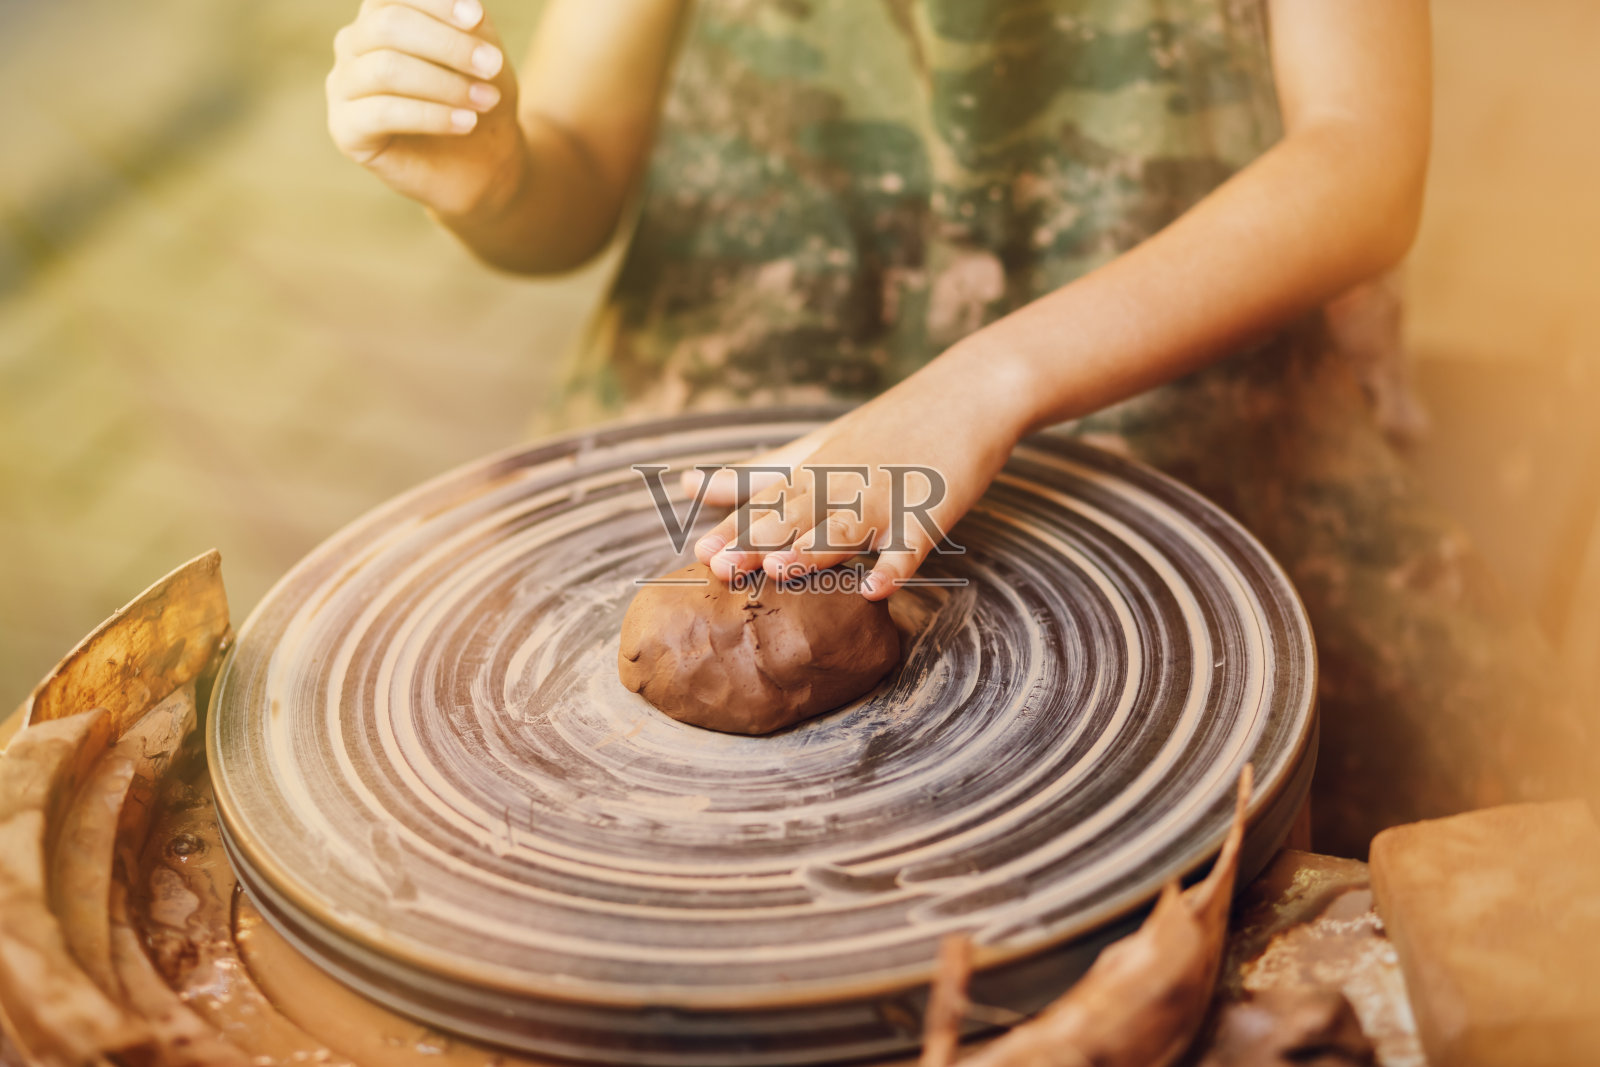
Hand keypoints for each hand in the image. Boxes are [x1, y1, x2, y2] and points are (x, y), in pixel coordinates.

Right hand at [326, 0, 525, 217]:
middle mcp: (354, 42)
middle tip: (492, 66)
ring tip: (485, 101)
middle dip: (447, 45)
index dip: (435, 1)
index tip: (477, 18)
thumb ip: (470, 22)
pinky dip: (431, 116)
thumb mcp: (484, 50)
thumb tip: (466, 6)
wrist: (481, 161)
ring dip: (445, 84)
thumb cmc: (479, 95)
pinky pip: (382, 112)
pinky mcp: (345, 129)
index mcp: (381, 13)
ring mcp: (343, 85)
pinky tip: (466, 123)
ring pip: (386, 69)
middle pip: (388, 25)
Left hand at [684, 345, 1037, 600]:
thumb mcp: (817, 446)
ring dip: (815, 549)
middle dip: (759, 542)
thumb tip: (686, 485)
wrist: (967, 393)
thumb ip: (757, 474)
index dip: (734, 531)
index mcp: (816, 470)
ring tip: (783, 570)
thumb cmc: (889, 427)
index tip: (699, 555)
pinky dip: (895, 567)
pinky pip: (911, 545)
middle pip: (798, 516)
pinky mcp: (931, 510)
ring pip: (846, 527)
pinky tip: (876, 589)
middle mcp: (845, 483)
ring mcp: (888, 496)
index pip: (768, 504)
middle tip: (723, 567)